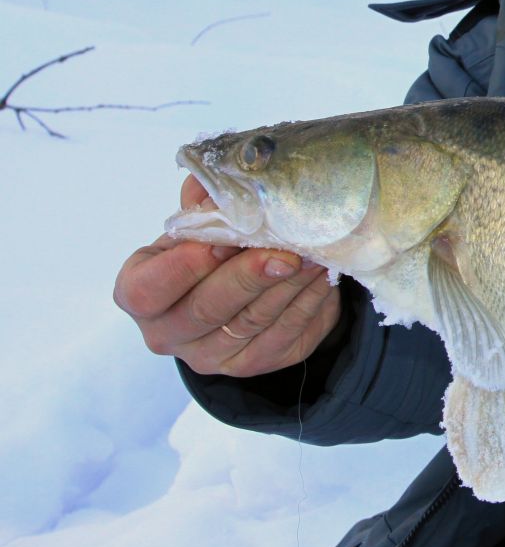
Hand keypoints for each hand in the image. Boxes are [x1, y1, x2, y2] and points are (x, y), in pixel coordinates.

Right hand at [112, 174, 341, 377]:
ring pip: (252, 322)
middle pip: (206, 308)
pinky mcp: (252, 363)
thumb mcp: (198, 223)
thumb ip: (201, 202)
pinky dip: (307, 302)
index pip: (147, 289)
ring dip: (288, 285)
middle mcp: (167, 332)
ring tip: (314, 255)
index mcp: (140, 291)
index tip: (223, 241)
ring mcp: (210, 355)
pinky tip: (322, 276)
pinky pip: (284, 334)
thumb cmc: (209, 249)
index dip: (184, 267)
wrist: (239, 290)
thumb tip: (212, 183)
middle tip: (285, 253)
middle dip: (248, 277)